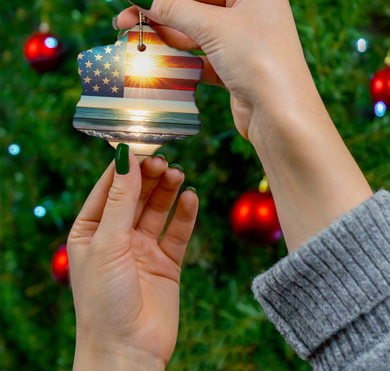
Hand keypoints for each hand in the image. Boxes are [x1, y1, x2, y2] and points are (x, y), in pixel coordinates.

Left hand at [67, 153, 197, 369]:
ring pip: (158, 210)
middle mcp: (117, 236)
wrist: (128, 351)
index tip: (142, 145)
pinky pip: (177, 232)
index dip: (125, 167)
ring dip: (168, 191)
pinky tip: (191, 198)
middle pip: (136, 196)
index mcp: (91, 230)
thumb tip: (126, 158)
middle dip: (149, 177)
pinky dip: (185, 214)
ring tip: (179, 175)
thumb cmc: (104, 300)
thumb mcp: (107, 243)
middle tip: (164, 161)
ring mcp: (143, 249)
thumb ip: (120, 200)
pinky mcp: (166, 262)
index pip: (108, 188)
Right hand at [116, 0, 309, 139]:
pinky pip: (202, 59)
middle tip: (123, 22)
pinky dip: (182, 61)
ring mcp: (243, 43)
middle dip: (160, 16)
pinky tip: (159, 61)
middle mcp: (251, 13)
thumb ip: (175, 10)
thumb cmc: (257, 60)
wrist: (279, 116)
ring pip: (197, 36)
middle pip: (195, 9)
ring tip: (136, 41)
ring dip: (167, 39)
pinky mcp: (236, 70)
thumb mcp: (214, 27)